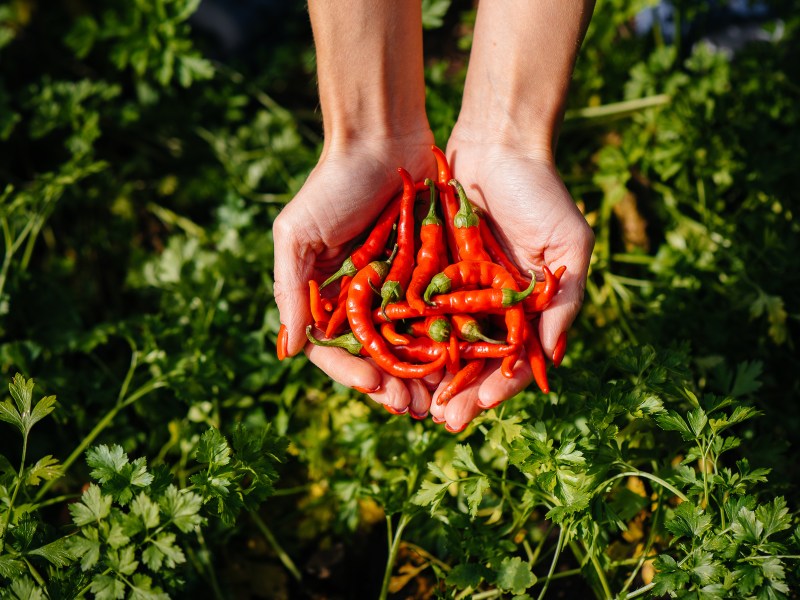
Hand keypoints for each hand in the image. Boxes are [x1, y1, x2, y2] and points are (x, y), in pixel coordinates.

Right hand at [273, 133, 441, 415]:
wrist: (383, 138)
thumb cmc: (332, 185)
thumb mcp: (297, 234)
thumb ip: (291, 290)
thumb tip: (288, 351)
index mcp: (329, 296)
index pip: (335, 348)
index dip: (350, 373)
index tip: (371, 386)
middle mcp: (364, 300)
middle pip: (377, 357)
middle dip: (392, 384)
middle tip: (411, 406)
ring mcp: (400, 291)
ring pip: (412, 345)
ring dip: (423, 375)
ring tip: (437, 400)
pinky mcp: (434, 276)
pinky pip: (440, 317)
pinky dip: (449, 342)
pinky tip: (461, 364)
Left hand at [428, 138, 594, 430]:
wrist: (496, 144)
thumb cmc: (540, 192)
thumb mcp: (568, 243)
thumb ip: (564, 300)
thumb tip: (554, 358)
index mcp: (526, 309)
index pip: (515, 359)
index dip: (500, 385)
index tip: (481, 405)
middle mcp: (491, 307)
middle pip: (474, 362)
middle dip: (458, 392)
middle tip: (441, 420)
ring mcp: (458, 292)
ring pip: (441, 345)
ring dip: (428, 377)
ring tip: (412, 403)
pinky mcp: (427, 273)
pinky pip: (415, 312)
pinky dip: (405, 337)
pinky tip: (390, 361)